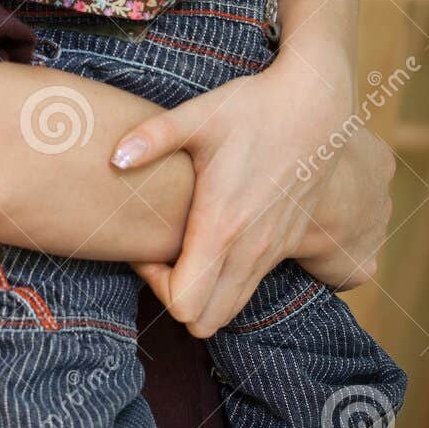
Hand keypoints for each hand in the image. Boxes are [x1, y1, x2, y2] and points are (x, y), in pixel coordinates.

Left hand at [111, 55, 394, 335]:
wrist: (315, 107)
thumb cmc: (252, 109)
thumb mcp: (199, 116)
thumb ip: (153, 137)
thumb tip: (113, 158)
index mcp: (223, 226)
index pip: (183, 302)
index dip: (155, 284)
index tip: (146, 247)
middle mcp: (250, 249)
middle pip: (204, 320)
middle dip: (175, 297)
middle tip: (160, 253)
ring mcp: (272, 251)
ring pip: (229, 310)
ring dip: (201, 293)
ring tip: (184, 247)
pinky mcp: (288, 244)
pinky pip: (250, 288)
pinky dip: (226, 281)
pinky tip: (214, 239)